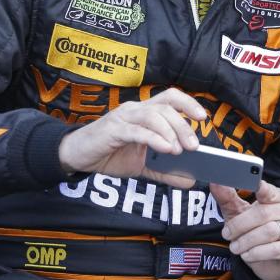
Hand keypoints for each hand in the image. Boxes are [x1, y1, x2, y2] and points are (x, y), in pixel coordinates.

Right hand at [57, 88, 206, 188]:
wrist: (77, 157)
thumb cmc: (109, 155)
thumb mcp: (142, 166)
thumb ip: (165, 172)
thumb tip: (190, 181)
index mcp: (145, 112)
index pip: (170, 98)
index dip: (188, 103)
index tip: (203, 117)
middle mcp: (136, 110)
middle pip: (166, 106)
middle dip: (183, 125)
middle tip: (195, 145)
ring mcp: (123, 117)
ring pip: (154, 115)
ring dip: (171, 131)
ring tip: (180, 150)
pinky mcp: (113, 130)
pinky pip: (138, 131)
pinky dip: (154, 138)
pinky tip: (166, 149)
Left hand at [212, 181, 279, 279]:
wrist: (271, 262)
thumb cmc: (255, 231)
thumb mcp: (239, 214)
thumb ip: (228, 198)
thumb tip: (216, 182)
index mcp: (279, 196)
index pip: (271, 191)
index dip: (263, 189)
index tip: (256, 186)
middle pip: (264, 213)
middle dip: (241, 225)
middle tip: (226, 234)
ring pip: (270, 231)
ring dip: (247, 241)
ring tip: (235, 247)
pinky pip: (276, 249)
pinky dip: (257, 253)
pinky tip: (247, 255)